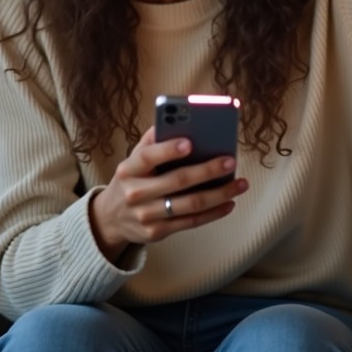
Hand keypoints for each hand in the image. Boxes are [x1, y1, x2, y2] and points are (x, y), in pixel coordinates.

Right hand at [90, 127, 248, 261]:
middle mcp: (135, 193)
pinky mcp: (157, 232)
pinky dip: (214, 213)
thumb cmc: (132, 179)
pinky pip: (191, 222)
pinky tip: (229, 203)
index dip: (168, 150)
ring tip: (240, 184)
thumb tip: (179, 119)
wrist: (111, 218)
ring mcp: (146, 215)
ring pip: (190, 204)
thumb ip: (153, 141)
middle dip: (207, 170)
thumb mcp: (133, 159)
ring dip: (219, 194)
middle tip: (230, 161)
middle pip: (177, 181)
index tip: (191, 142)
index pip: (148, 156)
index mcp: (129, 169)